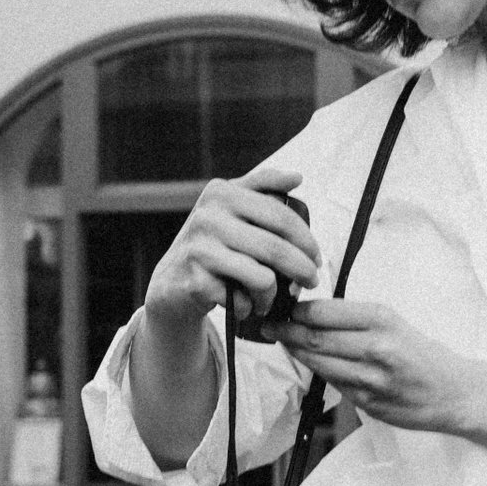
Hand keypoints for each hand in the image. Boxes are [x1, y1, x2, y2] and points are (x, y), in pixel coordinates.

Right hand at [144, 168, 323, 332]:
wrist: (170, 280)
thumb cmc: (210, 243)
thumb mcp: (230, 207)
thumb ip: (263, 187)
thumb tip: (297, 178)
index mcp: (221, 193)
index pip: (281, 216)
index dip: (306, 240)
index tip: (316, 257)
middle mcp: (207, 217)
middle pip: (275, 249)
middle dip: (302, 270)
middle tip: (312, 282)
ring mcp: (199, 250)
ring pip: (263, 278)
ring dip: (274, 295)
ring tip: (270, 298)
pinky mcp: (195, 282)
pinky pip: (241, 300)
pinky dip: (248, 308)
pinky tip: (243, 306)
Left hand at [277, 296, 486, 460]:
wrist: (455, 393)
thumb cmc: (422, 354)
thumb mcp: (394, 323)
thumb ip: (355, 320)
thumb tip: (309, 313)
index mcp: (382, 320)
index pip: (324, 312)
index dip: (295, 311)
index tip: (281, 308)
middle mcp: (376, 348)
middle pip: (314, 339)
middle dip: (285, 332)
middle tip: (268, 326)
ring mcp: (372, 379)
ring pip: (319, 364)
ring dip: (296, 353)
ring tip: (283, 342)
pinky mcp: (369, 404)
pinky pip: (334, 385)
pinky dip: (320, 373)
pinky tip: (313, 365)